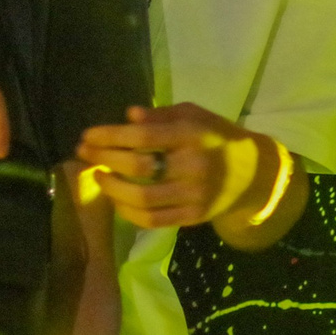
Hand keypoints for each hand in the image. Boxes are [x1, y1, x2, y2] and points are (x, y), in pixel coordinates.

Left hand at [79, 103, 265, 228]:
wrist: (252, 174)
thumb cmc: (216, 137)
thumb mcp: (194, 115)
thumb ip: (162, 114)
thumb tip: (129, 115)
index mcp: (192, 135)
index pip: (143, 135)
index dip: (110, 136)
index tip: (88, 136)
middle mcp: (193, 165)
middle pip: (138, 166)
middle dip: (104, 159)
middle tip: (84, 154)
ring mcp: (194, 195)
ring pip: (142, 198)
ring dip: (112, 188)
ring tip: (99, 176)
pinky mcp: (193, 217)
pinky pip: (153, 219)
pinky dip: (128, 212)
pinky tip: (117, 200)